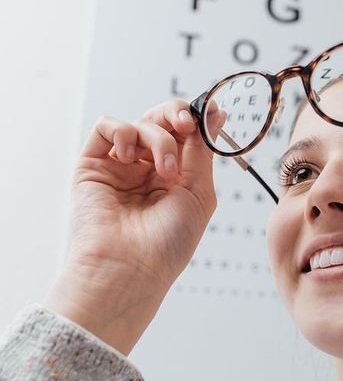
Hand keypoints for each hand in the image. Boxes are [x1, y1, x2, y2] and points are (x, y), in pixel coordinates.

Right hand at [42, 99, 224, 352]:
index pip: (184, 135)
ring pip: (139, 123)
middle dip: (177, 115)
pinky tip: (131, 158)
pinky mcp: (92, 165)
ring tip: (165, 170)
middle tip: (186, 126)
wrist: (130, 268)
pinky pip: (107, 127)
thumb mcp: (198, 192)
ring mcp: (119, 166)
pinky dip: (124, 132)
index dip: (196, 120)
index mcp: (174, 177)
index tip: (209, 114)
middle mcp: (146, 169)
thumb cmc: (167, 243)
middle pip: (161, 120)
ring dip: (158, 138)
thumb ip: (202, 150)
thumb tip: (213, 112)